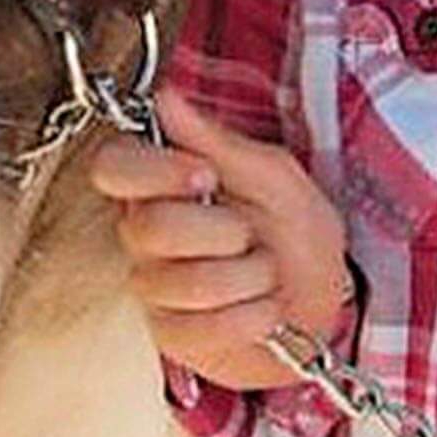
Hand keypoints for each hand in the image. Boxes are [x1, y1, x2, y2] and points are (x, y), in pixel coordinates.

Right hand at [91, 87, 350, 392]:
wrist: (324, 301)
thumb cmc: (296, 233)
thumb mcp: (273, 176)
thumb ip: (218, 142)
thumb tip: (165, 98)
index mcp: (162, 184)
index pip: (112, 167)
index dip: (155, 171)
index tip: (206, 177)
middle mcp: (145, 235)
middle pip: (150, 229)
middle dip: (224, 232)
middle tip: (250, 235)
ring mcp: (154, 290)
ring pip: (185, 283)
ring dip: (249, 277)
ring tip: (262, 273)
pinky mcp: (172, 338)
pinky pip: (205, 327)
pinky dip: (253, 317)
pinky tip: (262, 309)